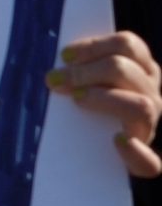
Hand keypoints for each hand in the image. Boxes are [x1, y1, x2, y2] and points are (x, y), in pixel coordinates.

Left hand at [51, 31, 161, 177]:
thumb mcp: (83, 81)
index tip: (64, 56)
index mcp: (140, 68)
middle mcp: (150, 93)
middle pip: (124, 69)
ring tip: (75, 100)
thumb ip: (76, 67)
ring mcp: (150, 125)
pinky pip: (150, 161)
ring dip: (102, 99)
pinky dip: (135, 152)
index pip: (127, 44)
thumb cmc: (83, 105)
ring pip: (141, 105)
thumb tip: (54, 64)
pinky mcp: (146, 159)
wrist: (93, 153)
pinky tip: (117, 141)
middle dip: (85, 72)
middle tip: (54, 80)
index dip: (94, 46)